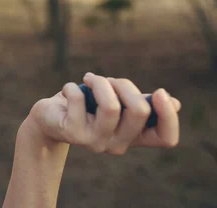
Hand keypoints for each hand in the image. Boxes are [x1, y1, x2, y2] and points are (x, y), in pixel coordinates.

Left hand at [30, 72, 180, 154]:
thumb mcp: (114, 102)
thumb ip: (138, 103)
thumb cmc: (86, 106)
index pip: (166, 138)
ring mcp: (95, 142)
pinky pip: (79, 100)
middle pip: (139, 111)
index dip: (169, 116)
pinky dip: (73, 86)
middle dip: (124, 84)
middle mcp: (118, 145)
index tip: (160, 91)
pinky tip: (69, 89)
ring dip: (101, 82)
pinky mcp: (72, 133)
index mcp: (134, 137)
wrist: (49, 118)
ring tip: (90, 78)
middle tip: (107, 80)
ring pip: (111, 106)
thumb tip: (173, 102)